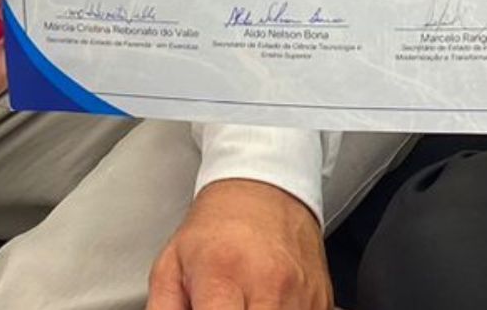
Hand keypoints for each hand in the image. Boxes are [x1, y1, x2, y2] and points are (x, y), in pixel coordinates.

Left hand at [147, 180, 328, 309]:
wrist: (265, 189)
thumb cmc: (217, 227)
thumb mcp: (172, 264)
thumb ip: (163, 309)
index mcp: (224, 277)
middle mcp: (268, 286)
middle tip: (224, 307)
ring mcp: (301, 295)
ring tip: (243, 304)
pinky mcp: (322, 302)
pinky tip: (268, 305)